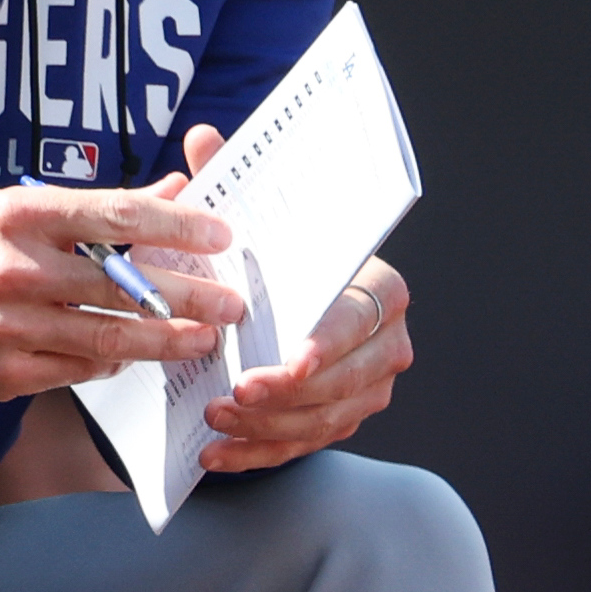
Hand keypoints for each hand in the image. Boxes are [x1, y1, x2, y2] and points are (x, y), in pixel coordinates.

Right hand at [0, 182, 243, 468]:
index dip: (176, 226)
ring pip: (107, 338)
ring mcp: (8, 327)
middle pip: (122, 286)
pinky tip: (137, 357)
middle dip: (187, 296)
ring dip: (164, 341)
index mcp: (19, 214)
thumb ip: (97, 208)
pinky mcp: (4, 374)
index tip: (222, 234)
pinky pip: (77, 372)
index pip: (114, 216)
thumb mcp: (16, 209)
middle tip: (232, 303)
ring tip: (203, 339)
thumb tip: (175, 189)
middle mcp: (14, 269)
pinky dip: (112, 364)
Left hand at [174, 120, 411, 473]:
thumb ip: (233, 182)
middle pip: (345, 381)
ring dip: (268, 425)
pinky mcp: (342, 421)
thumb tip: (204, 137)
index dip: (328, 342)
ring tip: (217, 418)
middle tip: (236, 392)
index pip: (358, 319)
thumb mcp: (257, 221)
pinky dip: (260, 453)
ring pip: (323, 420)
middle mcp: (386, 343)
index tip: (293, 359)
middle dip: (288, 393)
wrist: (300, 302)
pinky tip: (218, 454)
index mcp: (379, 289)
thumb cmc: (282, 260)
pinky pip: (304, 446)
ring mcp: (368, 389)